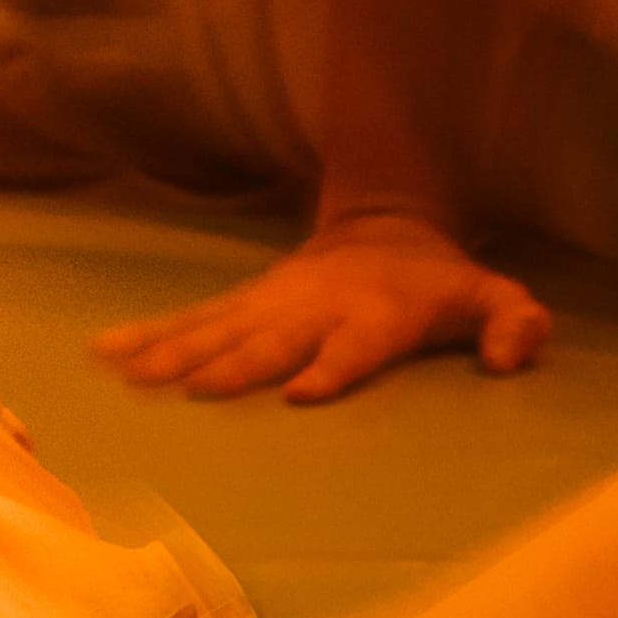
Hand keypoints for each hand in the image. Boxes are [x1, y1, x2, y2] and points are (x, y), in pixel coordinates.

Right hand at [98, 206, 559, 403]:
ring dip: (174, 352)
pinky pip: (190, 320)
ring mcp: (271, 303)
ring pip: (218, 328)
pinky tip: (104, 354)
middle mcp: (316, 307)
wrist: (384, 225)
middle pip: (272, 338)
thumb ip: (513, 324)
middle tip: (198, 391)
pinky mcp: (243, 304)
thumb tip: (510, 359)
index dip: (333, 366)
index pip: (357, 344)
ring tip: (128, 376)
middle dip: (237, 363)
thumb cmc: (439, 282)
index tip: (301, 392)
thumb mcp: (492, 295)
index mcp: (378, 313)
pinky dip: (145, 335)